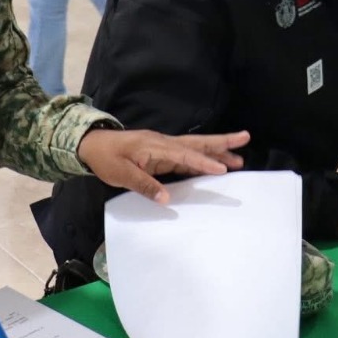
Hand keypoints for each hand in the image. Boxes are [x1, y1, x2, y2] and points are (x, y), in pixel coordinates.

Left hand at [77, 128, 249, 201]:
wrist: (92, 144)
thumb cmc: (106, 158)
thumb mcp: (121, 174)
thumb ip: (145, 185)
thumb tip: (167, 199)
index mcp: (155, 147)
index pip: (185, 155)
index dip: (204, 162)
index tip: (223, 168)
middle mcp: (164, 143)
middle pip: (198, 143)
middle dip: (222, 142)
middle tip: (245, 138)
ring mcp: (164, 146)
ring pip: (195, 147)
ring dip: (217, 150)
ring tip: (239, 156)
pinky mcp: (163, 152)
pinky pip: (187, 155)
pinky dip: (203, 158)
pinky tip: (214, 165)